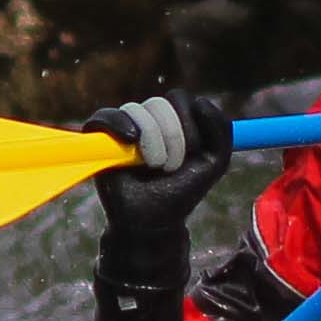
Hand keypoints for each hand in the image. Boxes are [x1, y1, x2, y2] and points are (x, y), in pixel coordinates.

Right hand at [85, 93, 232, 235]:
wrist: (153, 220)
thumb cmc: (183, 189)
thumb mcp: (215, 161)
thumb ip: (221, 129)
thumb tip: (201, 101)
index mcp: (176, 119)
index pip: (180, 100)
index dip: (190, 126)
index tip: (195, 152)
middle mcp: (149, 118)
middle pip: (161, 104)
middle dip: (174, 138)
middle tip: (172, 166)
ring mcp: (124, 125)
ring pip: (138, 110)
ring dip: (153, 142)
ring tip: (154, 166)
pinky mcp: (100, 136)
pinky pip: (106, 116)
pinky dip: (119, 124)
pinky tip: (130, 140)